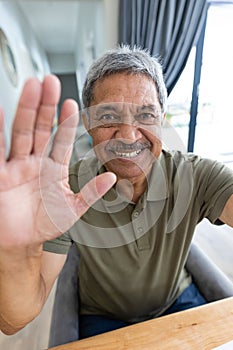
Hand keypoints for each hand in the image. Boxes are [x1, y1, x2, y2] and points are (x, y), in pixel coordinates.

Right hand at [0, 75, 115, 248]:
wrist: (21, 242)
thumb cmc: (45, 225)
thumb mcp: (73, 209)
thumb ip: (91, 193)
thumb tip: (112, 178)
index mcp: (53, 169)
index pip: (61, 140)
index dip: (66, 122)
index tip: (72, 104)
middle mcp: (34, 162)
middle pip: (40, 128)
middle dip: (45, 106)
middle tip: (50, 82)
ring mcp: (16, 166)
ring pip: (21, 132)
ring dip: (26, 110)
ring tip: (32, 87)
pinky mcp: (0, 174)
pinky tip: (1, 111)